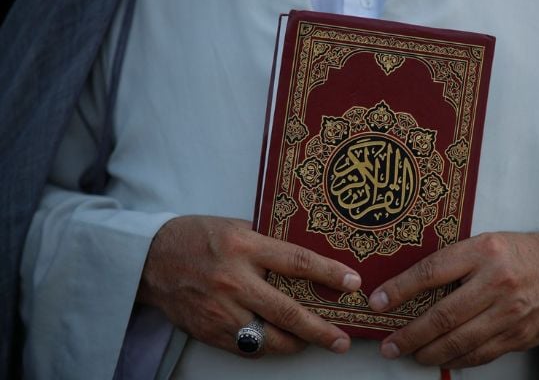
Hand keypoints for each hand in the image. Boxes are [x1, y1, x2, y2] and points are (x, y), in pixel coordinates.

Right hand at [137, 215, 361, 356]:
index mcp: (244, 248)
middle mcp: (234, 281)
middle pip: (288, 312)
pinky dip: (267, 347)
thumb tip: (305, 259)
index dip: (329, 273)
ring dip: (297, 344)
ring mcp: (221, 310)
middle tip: (342, 340)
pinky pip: (247, 347)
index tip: (353, 283)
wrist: (150, 260)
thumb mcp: (235, 227)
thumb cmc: (196, 237)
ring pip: (269, 339)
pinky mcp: (209, 331)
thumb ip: (267, 243)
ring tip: (313, 342)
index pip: (297, 262)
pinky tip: (278, 341)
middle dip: (321, 330)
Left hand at [368, 232, 538, 367]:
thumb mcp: (486, 243)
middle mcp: (496, 282)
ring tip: (410, 354)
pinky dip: (457, 360)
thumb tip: (410, 287)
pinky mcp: (520, 335)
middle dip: (410, 335)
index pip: (430, 272)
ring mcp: (510, 312)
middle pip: (443, 315)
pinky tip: (442, 359)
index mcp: (483, 251)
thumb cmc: (520, 254)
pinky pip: (481, 354)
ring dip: (429, 353)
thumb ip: (454, 263)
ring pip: (460, 341)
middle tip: (389, 345)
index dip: (399, 290)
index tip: (377, 302)